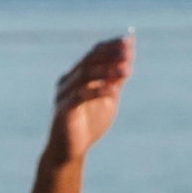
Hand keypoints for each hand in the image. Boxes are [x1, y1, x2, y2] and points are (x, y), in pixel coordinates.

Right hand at [48, 36, 132, 162]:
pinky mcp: (62, 110)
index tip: (129, 41)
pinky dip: (97, 92)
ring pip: (85, 75)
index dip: (110, 46)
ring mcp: (63, 94)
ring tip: (128, 70)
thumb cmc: (88, 124)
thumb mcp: (107, 100)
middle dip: (110, 54)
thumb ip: (114, 81)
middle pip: (89, 60)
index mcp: (78, 75)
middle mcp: (68, 80)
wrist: (69, 151)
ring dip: (107, 70)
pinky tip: (113, 91)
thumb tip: (128, 60)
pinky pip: (80, 96)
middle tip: (128, 52)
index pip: (94, 53)